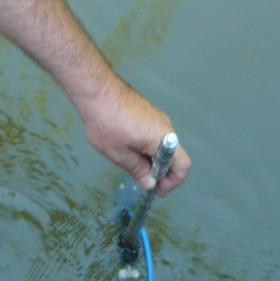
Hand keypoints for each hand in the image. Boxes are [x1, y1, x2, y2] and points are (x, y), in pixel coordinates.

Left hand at [76, 76, 190, 195]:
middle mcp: (166, 127)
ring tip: (131, 163)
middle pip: (173, 156)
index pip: (183, 166)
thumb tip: (151, 183)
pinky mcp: (148, 112)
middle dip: (161, 172)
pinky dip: (148, 147)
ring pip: (163, 145)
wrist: (96, 90)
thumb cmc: (106, 122)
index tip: (156, 190)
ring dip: (153, 159)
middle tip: (142, 180)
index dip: (173, 182)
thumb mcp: (119, 154)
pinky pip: (155, 135)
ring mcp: (157, 118)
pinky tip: (128, 148)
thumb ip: (138, 170)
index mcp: (163, 139)